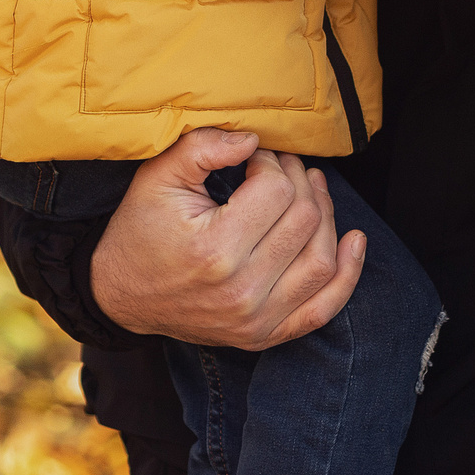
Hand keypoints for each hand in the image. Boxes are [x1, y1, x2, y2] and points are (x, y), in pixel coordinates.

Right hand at [87, 128, 364, 349]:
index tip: (255, 157)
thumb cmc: (140, 229)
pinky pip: (323, 309)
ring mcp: (256, 321)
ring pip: (322, 260)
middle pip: (304, 221)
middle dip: (299, 181)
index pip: (276, 191)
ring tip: (310, 189)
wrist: (120, 294)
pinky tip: (354, 241)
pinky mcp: (264, 336)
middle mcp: (241, 291)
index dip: (271, 162)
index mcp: (214, 251)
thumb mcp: (157, 177)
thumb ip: (204, 147)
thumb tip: (255, 138)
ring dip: (326, 216)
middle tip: (281, 167)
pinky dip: (347, 276)